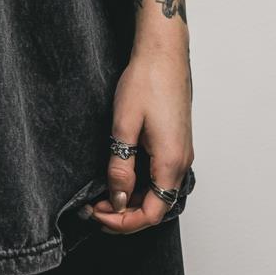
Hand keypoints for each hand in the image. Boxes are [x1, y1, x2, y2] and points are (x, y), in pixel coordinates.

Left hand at [87, 43, 193, 234]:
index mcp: (171, 162)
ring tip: (102, 194)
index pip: (151, 213)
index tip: (97, 214)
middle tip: (93, 207)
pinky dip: (140, 184)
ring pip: (158, 192)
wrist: (164, 53)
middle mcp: (182, 162)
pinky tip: (120, 176)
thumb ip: (121, 166)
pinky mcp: (176, 143)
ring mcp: (181, 152)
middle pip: (156, 207)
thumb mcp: (124, 125)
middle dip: (124, 214)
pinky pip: (160, 176)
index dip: (123, 222)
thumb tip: (118, 199)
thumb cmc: (146, 81)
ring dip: (132, 199)